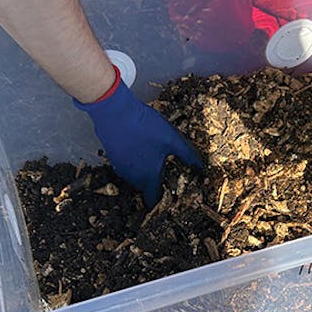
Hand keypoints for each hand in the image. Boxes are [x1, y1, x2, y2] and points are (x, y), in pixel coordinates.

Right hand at [74, 66, 201, 205]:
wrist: (115, 111)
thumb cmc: (145, 127)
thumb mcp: (172, 139)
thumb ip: (187, 155)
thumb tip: (200, 166)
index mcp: (148, 176)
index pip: (153, 199)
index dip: (161, 199)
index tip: (168, 194)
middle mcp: (132, 176)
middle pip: (144, 187)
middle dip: (154, 182)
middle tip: (164, 170)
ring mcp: (119, 166)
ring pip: (134, 175)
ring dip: (143, 170)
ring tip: (153, 155)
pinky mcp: (112, 156)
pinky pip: (126, 164)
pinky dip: (133, 159)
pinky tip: (140, 145)